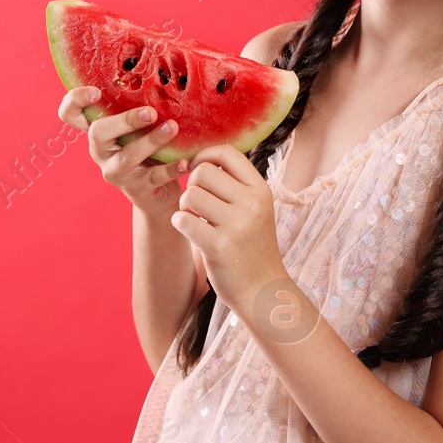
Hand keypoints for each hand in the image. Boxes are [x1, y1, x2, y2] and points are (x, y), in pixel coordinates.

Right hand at [57, 86, 189, 215]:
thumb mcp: (140, 128)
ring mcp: (116, 172)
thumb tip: (163, 75)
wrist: (160, 195)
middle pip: (97, 133)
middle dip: (124, 121)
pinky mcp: (136, 189)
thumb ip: (141, 106)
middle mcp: (101, 151)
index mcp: (98, 131)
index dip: (75, 101)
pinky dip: (170, 169)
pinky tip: (185, 162)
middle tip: (151, 112)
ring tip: (172, 128)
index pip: (70, 114)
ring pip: (127, 156)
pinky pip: (153, 177)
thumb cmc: (150, 151)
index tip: (96, 91)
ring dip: (151, 140)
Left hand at [168, 145, 288, 309]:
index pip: (226, 153)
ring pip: (189, 195)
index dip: (204, 156)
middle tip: (197, 203)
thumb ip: (236, 183)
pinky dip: (179, 223)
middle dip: (192, 185)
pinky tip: (190, 230)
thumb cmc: (252, 244)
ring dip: (184, 206)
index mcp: (260, 190)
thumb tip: (204, 155)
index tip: (197, 170)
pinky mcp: (218, 247)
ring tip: (195, 218)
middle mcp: (251, 205)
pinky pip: (182, 220)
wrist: (262, 289)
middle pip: (202, 172)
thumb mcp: (256, 208)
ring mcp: (236, 226)